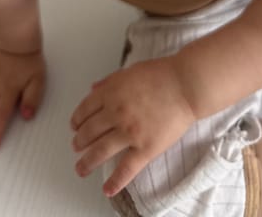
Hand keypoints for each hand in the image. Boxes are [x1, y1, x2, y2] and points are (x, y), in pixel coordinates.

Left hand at [71, 57, 194, 196]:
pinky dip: (115, 182)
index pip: (85, 110)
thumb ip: (110, 81)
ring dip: (87, 162)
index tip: (74, 126)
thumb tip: (92, 89)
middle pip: (89, 132)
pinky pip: (126, 169)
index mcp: (111, 93)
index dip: (76, 120)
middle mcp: (116, 113)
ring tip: (81, 168)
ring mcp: (130, 132)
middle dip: (79, 142)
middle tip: (76, 146)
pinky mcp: (146, 148)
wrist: (187, 85)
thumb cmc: (162, 74)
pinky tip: (107, 189)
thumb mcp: (130, 71)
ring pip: (100, 152)